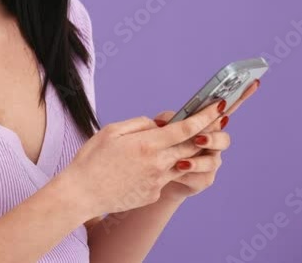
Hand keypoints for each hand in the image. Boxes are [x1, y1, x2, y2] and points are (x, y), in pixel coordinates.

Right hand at [61, 94, 227, 217]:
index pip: (185, 128)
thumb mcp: (111, 131)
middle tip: (216, 122)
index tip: (219, 107)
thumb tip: (158, 124)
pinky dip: (162, 168)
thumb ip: (139, 124)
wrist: (82, 194)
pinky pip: (164, 177)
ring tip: (179, 143)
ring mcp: (157, 181)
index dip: (205, 116)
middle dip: (205, 133)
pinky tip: (141, 168)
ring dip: (187, 152)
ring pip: (182, 163)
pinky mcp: (153, 194)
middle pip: (191, 146)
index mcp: (147, 144)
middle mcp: (158, 163)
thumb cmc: (91, 159)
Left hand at [152, 80, 261, 200]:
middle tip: (198, 139)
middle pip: (223, 137)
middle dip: (212, 138)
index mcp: (205, 125)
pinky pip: (201, 176)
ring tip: (181, 162)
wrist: (156, 176)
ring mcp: (211, 161)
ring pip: (213, 160)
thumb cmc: (162, 147)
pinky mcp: (204, 179)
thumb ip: (166, 120)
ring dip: (197, 160)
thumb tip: (164, 121)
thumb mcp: (161, 129)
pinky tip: (177, 170)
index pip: (224, 109)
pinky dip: (188, 172)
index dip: (241, 96)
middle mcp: (212, 142)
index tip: (254, 81)